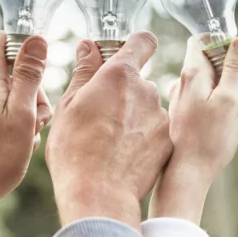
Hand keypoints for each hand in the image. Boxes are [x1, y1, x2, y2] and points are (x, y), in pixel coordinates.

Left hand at [0, 32, 51, 236]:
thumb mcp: (22, 112)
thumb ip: (29, 74)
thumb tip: (35, 39)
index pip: (5, 41)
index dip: (26, 50)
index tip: (40, 72)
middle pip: (14, 72)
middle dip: (33, 92)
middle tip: (37, 120)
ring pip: (11, 96)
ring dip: (27, 113)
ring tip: (27, 138)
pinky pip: (2, 114)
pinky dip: (14, 126)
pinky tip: (18, 146)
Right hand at [46, 32, 172, 230]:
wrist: (98, 194)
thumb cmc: (75, 149)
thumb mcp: (69, 105)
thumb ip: (84, 71)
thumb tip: (89, 46)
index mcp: (119, 74)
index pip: (143, 41)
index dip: (136, 45)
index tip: (124, 55)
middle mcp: (146, 89)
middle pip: (139, 80)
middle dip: (124, 92)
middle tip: (101, 116)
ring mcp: (160, 115)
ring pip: (147, 107)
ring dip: (134, 117)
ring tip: (111, 142)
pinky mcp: (168, 140)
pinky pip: (156, 130)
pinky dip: (144, 138)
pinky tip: (125, 155)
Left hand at [149, 36, 237, 223]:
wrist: (187, 174)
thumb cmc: (208, 139)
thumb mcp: (229, 100)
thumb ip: (235, 69)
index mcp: (192, 73)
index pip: (202, 40)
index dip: (223, 42)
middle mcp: (182, 82)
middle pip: (208, 60)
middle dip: (231, 68)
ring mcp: (181, 98)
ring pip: (209, 81)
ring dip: (227, 87)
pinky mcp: (184, 114)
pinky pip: (204, 98)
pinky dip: (219, 102)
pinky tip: (228, 119)